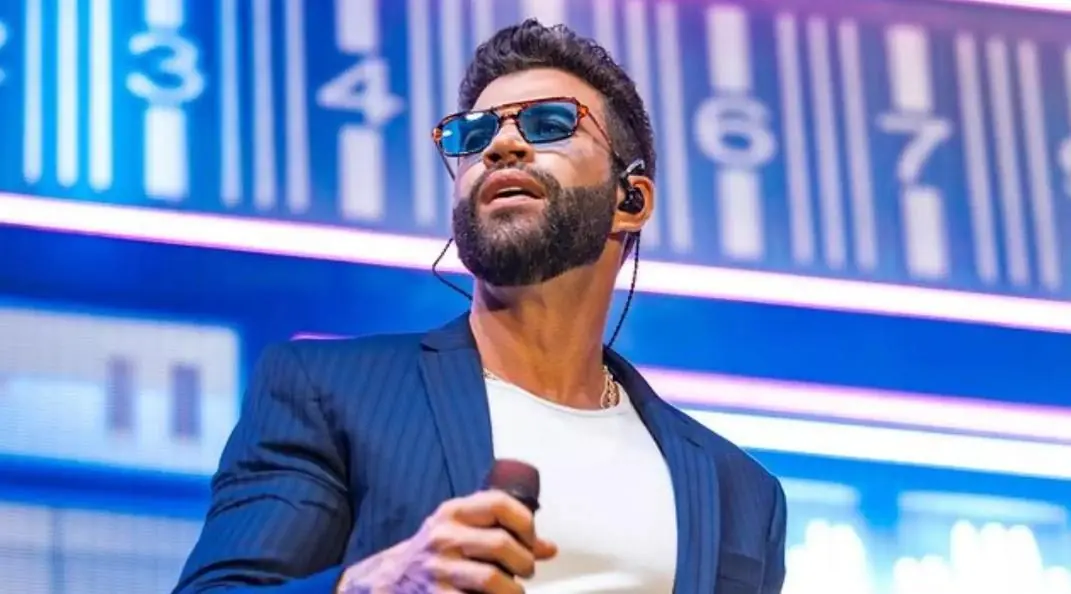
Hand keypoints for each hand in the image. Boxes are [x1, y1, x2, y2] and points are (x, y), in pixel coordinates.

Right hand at [335, 490, 557, 592]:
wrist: (386, 581)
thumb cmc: (431, 554)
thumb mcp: (460, 532)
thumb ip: (501, 533)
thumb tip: (548, 548)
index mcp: (453, 513)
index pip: (499, 504)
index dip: (525, 522)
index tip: (531, 538)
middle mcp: (444, 537)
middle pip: (502, 545)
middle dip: (524, 563)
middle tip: (525, 571)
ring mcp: (438, 569)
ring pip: (494, 580)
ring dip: (513, 591)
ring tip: (511, 591)